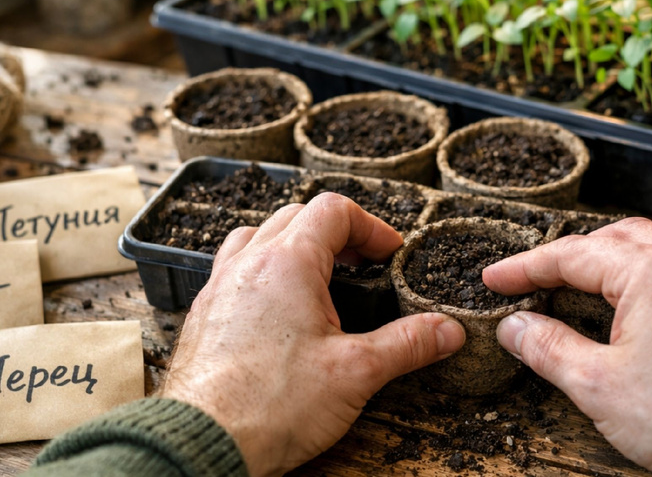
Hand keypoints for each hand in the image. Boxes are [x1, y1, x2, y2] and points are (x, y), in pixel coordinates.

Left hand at [159, 193, 466, 475]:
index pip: (333, 210)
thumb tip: (447, 330)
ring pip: (257, 237)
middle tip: (363, 265)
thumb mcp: (356, 372)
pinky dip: (261, 272)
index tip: (389, 254)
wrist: (204, 441)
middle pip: (295, 216)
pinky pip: (233, 270)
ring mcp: (220, 287)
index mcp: (287, 262)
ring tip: (318, 278)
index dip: (370, 226)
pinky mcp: (204, 315)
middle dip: (336, 233)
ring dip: (292, 245)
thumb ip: (406, 344)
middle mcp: (248, 264)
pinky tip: (277, 310)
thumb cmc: (271, 405)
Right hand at [483, 218, 651, 476]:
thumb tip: (515, 326)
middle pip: (617, 236)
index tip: (497, 278)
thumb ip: (548, 348)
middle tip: (539, 277)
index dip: (525, 266)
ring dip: (622, 249)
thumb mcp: (598, 386)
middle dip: (572, 253)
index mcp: (650, 273)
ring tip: (597, 273)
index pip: (571, 255)